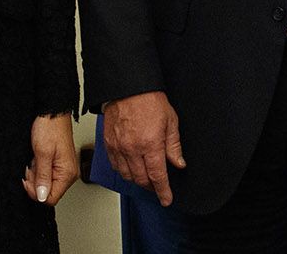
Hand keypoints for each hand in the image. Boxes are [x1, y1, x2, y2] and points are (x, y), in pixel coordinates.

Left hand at [22, 113, 76, 205]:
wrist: (52, 113)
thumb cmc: (50, 128)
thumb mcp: (42, 153)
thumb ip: (43, 177)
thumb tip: (42, 197)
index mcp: (67, 174)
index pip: (50, 198)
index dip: (35, 192)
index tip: (28, 179)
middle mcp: (68, 173)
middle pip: (47, 192)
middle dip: (35, 181)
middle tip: (33, 165)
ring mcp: (64, 169)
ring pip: (45, 183)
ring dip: (36, 173)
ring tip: (36, 158)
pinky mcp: (59, 164)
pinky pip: (46, 174)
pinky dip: (38, 168)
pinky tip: (38, 158)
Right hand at [102, 91, 185, 205]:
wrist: (128, 87)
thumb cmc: (149, 99)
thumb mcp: (170, 121)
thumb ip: (174, 146)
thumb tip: (178, 163)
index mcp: (150, 144)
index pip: (157, 176)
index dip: (163, 191)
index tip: (166, 199)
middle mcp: (132, 148)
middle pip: (141, 179)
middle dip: (151, 187)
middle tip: (158, 188)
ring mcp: (118, 147)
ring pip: (127, 175)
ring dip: (137, 180)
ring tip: (145, 178)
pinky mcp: (108, 143)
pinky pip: (115, 165)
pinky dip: (123, 171)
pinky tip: (130, 168)